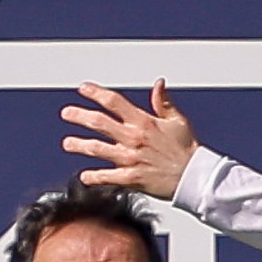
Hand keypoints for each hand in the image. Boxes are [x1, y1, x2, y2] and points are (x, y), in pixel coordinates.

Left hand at [64, 81, 199, 200]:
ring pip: (97, 149)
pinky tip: (84, 176)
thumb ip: (164, 102)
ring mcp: (130, 159)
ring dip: (79, 145)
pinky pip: (106, 177)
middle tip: (66, 113)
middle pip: (98, 122)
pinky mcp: (131, 178)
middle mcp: (133, 138)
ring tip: (68, 143)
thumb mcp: (178, 121)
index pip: (114, 102)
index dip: (96, 93)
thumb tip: (159, 83)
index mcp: (143, 122)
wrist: (194, 177)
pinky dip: (93, 177)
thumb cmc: (187, 150)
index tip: (83, 88)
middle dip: (79, 116)